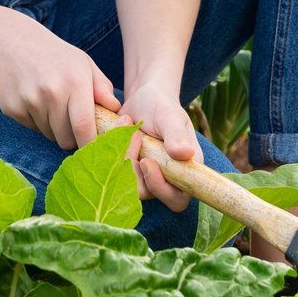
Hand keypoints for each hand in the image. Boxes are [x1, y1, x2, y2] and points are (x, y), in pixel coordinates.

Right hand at [0, 13, 117, 151]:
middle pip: (66, 139)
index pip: (84, 127)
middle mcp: (51, 92)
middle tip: (73, 122)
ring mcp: (29, 101)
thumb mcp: (83, 63)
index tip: (96, 150)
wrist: (11, 41)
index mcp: (75, 81)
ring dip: (54, 128)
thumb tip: (116, 110)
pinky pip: (32, 128)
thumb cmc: (55, 55)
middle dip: (73, 137)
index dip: (91, 145)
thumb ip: (102, 87)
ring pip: (49, 135)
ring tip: (52, 104)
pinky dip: (37, 121)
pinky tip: (34, 99)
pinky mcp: (12, 108)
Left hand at [118, 80, 197, 212]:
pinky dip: (111, 151)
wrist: (143, 98)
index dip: (160, 189)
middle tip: (133, 135)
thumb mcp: (169, 116)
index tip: (146, 162)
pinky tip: (118, 126)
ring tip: (126, 122)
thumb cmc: (162, 105)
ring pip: (126, 184)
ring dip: (122, 154)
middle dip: (132, 168)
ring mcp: (145, 177)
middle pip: (147, 193)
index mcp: (185, 169)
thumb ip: (176, 135)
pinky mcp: (127, 172)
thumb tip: (186, 154)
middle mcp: (166, 179)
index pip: (177, 198)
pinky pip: (113, 173)